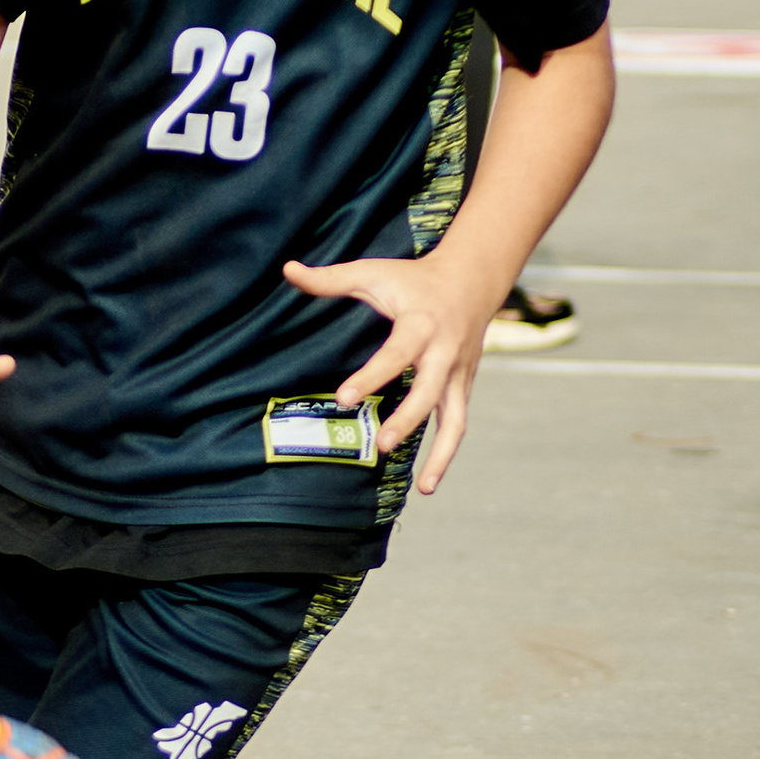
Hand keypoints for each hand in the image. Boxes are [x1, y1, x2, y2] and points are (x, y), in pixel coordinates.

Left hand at [279, 241, 503, 500]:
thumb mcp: (373, 272)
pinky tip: (427, 484)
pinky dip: (446, 454)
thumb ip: (330, 278)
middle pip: (430, 392)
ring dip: (442, 454)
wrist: (471, 279)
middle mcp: (444, 352)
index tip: (345, 397)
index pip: (396, 354)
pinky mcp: (463, 387)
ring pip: (455, 419)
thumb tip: (288, 270)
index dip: (372, 376)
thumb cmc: (413, 278)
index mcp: (421, 324)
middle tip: (383, 445)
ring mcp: (457, 374)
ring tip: (423, 489)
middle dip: (409, 419)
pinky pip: (457, 424)